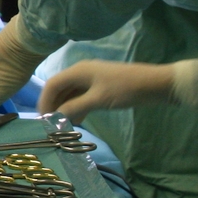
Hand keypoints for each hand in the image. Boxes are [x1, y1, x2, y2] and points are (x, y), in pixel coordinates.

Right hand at [39, 60, 178, 122]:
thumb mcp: (98, 100)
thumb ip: (74, 107)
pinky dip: (77, 107)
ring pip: (71, 93)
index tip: (42, 121)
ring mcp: (92, 79)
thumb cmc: (126, 89)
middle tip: (51, 126)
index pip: (52, 84)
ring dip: (65, 108)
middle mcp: (82, 72)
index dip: (44, 102)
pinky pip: (82, 96)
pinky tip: (79, 120)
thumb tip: (55, 117)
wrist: (155, 84)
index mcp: (78, 71)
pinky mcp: (102, 86)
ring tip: (63, 126)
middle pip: (60, 88)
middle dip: (54, 106)